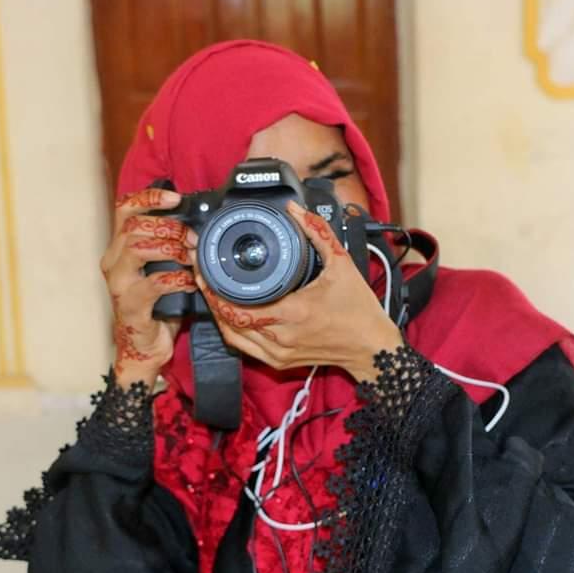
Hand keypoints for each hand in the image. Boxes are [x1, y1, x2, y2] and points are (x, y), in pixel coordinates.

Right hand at [100, 188, 198, 388]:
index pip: (125, 210)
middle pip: (133, 226)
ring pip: (138, 248)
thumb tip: (197, 227)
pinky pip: (154, 283)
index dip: (149, 198)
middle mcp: (113, 263)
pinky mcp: (131, 305)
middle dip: (168, 227)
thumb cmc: (156, 307)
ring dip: (171, 249)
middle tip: (191, 238)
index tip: (176, 197)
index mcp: (119, 249)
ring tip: (190, 258)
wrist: (144, 348)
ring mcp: (119, 284)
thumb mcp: (161, 270)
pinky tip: (190, 283)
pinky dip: (177, 279)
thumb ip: (169, 247)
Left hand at [191, 200, 402, 381]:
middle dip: (210, 296)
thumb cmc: (359, 310)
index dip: (214, 288)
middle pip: (228, 319)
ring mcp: (278, 353)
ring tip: (210, 291)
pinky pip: (244, 348)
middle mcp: (281, 336)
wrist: (371, 348)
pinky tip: (227, 314)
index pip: (237, 305)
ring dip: (217, 315)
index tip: (204, 268)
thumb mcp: (342, 265)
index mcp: (292, 312)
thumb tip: (296, 210)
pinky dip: (231, 331)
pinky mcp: (279, 362)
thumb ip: (318, 233)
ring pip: (232, 336)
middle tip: (202, 275)